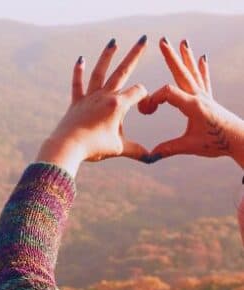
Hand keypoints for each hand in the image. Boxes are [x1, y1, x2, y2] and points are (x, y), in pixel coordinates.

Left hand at [35, 36, 149, 177]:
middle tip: (144, 39)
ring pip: (100, 72)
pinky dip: (78, 72)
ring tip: (113, 42)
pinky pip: (77, 85)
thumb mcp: (118, 149)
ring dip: (107, 56)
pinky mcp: (76, 103)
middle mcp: (104, 96)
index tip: (145, 111)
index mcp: (118, 105)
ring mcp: (89, 98)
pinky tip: (80, 59)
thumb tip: (152, 158)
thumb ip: (136, 151)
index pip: (138, 92)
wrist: (68, 147)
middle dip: (135, 55)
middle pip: (123, 71)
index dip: (145, 98)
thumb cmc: (94, 148)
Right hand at [139, 37, 243, 167]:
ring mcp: (205, 97)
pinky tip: (202, 58)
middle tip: (163, 41)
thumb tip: (150, 156)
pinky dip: (201, 69)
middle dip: (171, 57)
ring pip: (193, 73)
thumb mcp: (190, 147)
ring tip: (183, 42)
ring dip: (186, 58)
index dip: (154, 99)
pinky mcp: (209, 100)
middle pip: (182, 73)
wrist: (238, 140)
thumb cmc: (216, 143)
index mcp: (193, 106)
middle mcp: (199, 97)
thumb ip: (169, 149)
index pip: (168, 93)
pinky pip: (204, 81)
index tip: (146, 111)